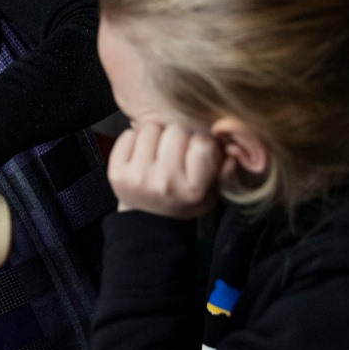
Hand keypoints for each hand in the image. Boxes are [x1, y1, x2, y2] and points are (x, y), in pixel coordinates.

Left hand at [106, 121, 221, 217]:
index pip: (203, 144)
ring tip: (157, 154)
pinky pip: (129, 135)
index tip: (196, 153)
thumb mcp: (210, 192)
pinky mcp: (116, 173)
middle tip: (174, 153)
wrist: (148, 222)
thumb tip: (232, 152)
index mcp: (193, 190)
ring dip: (155, 136)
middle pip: (176, 130)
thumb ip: (223, 170)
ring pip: (151, 128)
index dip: (201, 143)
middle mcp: (166, 183)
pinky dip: (135, 140)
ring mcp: (139, 178)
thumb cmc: (182, 200)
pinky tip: (141, 156)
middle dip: (177, 137)